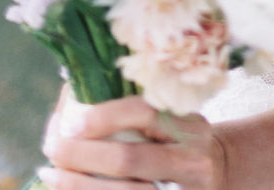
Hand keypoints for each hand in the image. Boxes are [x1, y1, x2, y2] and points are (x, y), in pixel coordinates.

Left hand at [39, 96, 226, 189]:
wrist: (221, 174)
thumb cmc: (183, 139)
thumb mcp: (176, 116)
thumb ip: (140, 107)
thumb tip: (76, 93)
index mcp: (188, 123)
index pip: (145, 113)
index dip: (106, 116)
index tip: (72, 121)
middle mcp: (192, 156)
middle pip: (131, 158)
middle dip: (84, 155)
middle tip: (52, 148)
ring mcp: (186, 187)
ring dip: (81, 186)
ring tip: (52, 173)